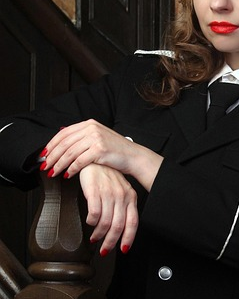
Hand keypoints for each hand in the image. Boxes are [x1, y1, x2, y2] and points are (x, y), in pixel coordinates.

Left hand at [40, 119, 162, 191]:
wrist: (133, 157)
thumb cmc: (116, 151)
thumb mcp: (98, 138)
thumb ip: (82, 138)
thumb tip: (63, 143)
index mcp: (89, 124)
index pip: (63, 133)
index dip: (51, 144)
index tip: (44, 154)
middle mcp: (91, 128)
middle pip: (64, 143)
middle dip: (52, 156)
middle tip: (44, 165)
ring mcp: (95, 138)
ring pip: (69, 153)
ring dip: (58, 164)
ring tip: (53, 172)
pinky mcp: (99, 149)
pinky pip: (79, 161)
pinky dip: (71, 169)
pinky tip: (67, 175)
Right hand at [79, 163, 138, 254]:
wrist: (95, 159)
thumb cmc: (106, 176)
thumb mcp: (119, 191)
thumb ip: (121, 207)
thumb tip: (119, 228)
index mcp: (130, 197)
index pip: (132, 223)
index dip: (127, 239)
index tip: (122, 249)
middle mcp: (121, 196)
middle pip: (118, 226)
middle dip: (111, 242)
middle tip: (104, 249)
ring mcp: (109, 194)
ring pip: (106, 222)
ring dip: (99, 234)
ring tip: (94, 237)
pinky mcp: (95, 191)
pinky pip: (94, 213)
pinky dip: (91, 221)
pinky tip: (89, 222)